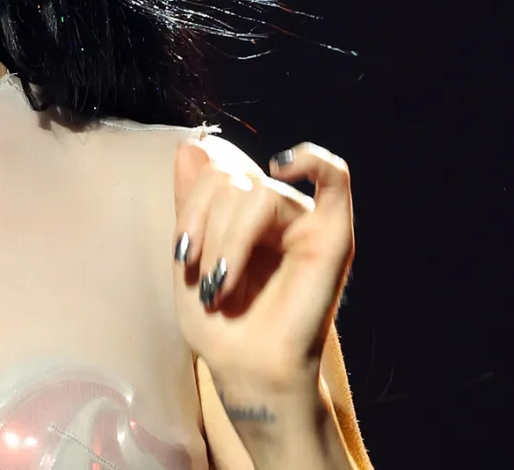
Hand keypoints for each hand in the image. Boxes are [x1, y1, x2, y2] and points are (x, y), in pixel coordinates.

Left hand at [172, 137, 354, 391]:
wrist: (245, 370)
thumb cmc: (219, 325)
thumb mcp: (190, 255)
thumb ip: (191, 201)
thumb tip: (189, 143)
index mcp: (243, 214)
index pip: (215, 174)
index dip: (191, 208)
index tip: (180, 255)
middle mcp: (276, 213)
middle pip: (232, 179)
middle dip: (207, 228)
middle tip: (203, 279)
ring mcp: (305, 222)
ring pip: (257, 192)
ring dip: (228, 241)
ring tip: (221, 285)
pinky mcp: (333, 236)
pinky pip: (334, 178)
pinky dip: (311, 160)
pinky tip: (283, 164)